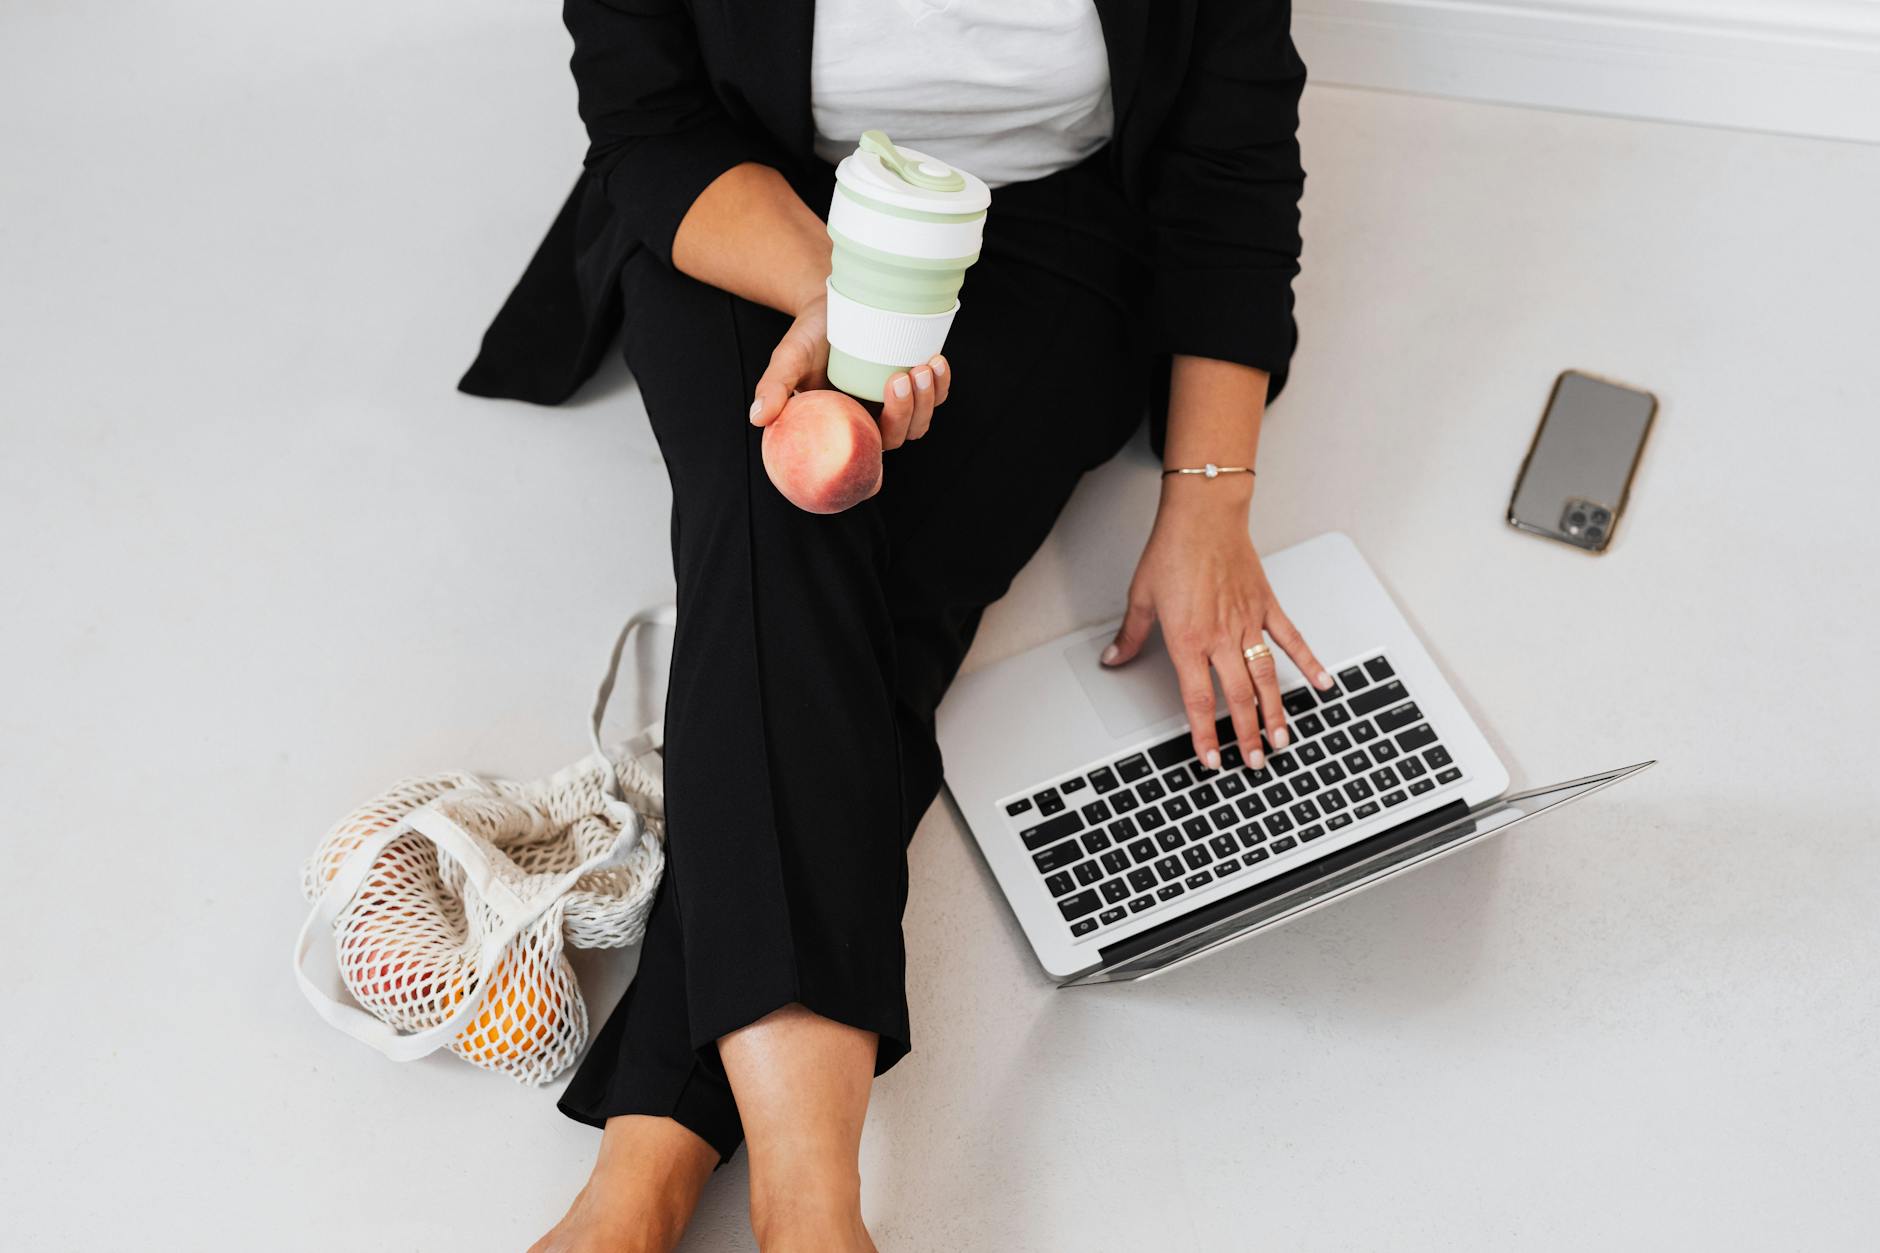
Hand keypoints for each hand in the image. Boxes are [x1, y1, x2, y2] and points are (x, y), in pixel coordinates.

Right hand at [748, 290, 950, 448]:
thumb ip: (774, 387)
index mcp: (843, 430)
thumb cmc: (808, 336)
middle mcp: (871, 422)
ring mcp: (895, 404)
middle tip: (899, 377)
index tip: (877, 440)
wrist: (831, 302)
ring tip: (923, 367)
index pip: (864, 461)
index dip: (874, 465)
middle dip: (907, 413)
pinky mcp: (914, 382)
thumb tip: (756, 418)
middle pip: (898, 437)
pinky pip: (935, 394)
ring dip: (929, 399)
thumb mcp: (788, 358)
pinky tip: (937, 361)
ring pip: (922, 419)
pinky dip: (942, 383)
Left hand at [1102, 481, 1330, 768]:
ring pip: (1266, 677)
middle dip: (1247, 734)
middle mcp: (1221, 637)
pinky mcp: (1267, 605)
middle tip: (1255, 761)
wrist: (1203, 515)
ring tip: (1283, 739)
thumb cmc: (1173, 550)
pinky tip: (1322, 683)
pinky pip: (1291, 639)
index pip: (1198, 700)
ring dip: (1276, 711)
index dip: (1204, 734)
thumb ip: (1131, 634)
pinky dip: (1309, 661)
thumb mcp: (1141, 596)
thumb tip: (1114, 657)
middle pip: (1238, 697)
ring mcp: (1248, 623)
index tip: (1212, 759)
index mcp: (1188, 640)